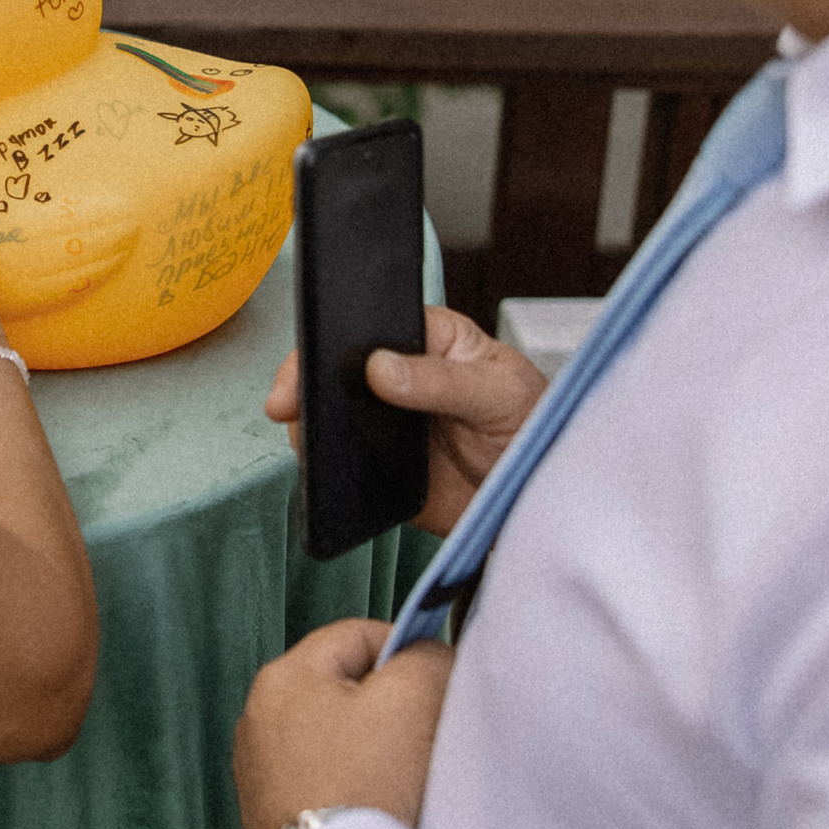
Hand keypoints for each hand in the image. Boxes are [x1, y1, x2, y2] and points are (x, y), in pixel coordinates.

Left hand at [236, 619, 453, 828]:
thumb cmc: (362, 786)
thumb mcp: (410, 698)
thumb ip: (426, 657)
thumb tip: (429, 654)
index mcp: (282, 676)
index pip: (357, 635)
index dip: (406, 648)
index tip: (436, 676)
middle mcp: (259, 718)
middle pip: (345, 687)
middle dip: (390, 702)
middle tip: (424, 727)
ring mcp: (261, 769)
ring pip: (336, 736)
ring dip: (374, 747)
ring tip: (402, 774)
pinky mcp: (273, 812)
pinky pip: (327, 779)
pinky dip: (356, 784)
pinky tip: (377, 804)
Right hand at [266, 305, 545, 536]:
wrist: (541, 503)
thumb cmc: (537, 430)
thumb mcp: (500, 395)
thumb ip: (444, 381)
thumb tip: (381, 367)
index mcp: (432, 340)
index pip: (372, 325)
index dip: (334, 337)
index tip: (312, 362)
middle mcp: (403, 376)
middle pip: (339, 367)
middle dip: (306, 381)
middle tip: (287, 405)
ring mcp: (388, 422)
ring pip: (333, 414)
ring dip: (312, 424)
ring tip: (305, 439)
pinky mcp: (381, 466)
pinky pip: (341, 462)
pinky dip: (325, 466)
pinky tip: (322, 469)